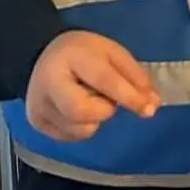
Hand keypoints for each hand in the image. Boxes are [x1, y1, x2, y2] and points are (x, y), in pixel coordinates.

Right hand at [26, 31, 158, 142]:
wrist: (42, 55)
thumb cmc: (83, 53)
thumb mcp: (111, 53)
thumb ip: (134, 76)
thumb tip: (152, 104)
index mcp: (71, 56)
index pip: (103, 80)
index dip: (128, 97)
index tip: (148, 109)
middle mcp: (48, 82)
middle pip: (81, 111)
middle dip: (104, 110)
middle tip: (105, 98)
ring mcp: (39, 104)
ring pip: (80, 129)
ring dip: (95, 119)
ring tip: (88, 99)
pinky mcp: (36, 122)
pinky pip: (72, 137)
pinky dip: (83, 126)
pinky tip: (76, 107)